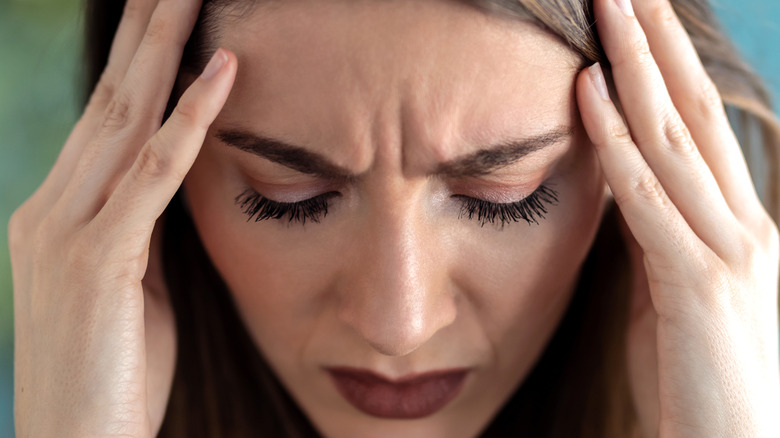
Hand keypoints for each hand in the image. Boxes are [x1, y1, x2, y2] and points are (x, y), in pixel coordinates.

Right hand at [9, 0, 236, 434]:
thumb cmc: (116, 368)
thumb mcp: (134, 284)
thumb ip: (145, 228)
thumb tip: (178, 181)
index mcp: (58, 211)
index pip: (105, 117)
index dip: (137, 59)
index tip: (164, 13)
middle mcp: (50, 207)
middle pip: (109, 97)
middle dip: (144, 30)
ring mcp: (67, 231)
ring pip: (125, 117)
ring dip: (163, 47)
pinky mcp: (98, 260)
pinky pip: (152, 175)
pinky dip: (189, 118)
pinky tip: (223, 70)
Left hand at [576, 0, 779, 435]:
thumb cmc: (700, 379)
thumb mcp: (669, 292)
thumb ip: (651, 235)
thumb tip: (619, 183)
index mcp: (736, 224)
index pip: (696, 124)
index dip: (666, 65)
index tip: (636, 17)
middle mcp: (744, 223)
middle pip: (692, 111)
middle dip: (658, 41)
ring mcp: (729, 250)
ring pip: (675, 137)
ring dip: (637, 65)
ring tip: (609, 5)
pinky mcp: (701, 285)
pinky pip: (650, 198)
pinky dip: (617, 142)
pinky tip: (590, 91)